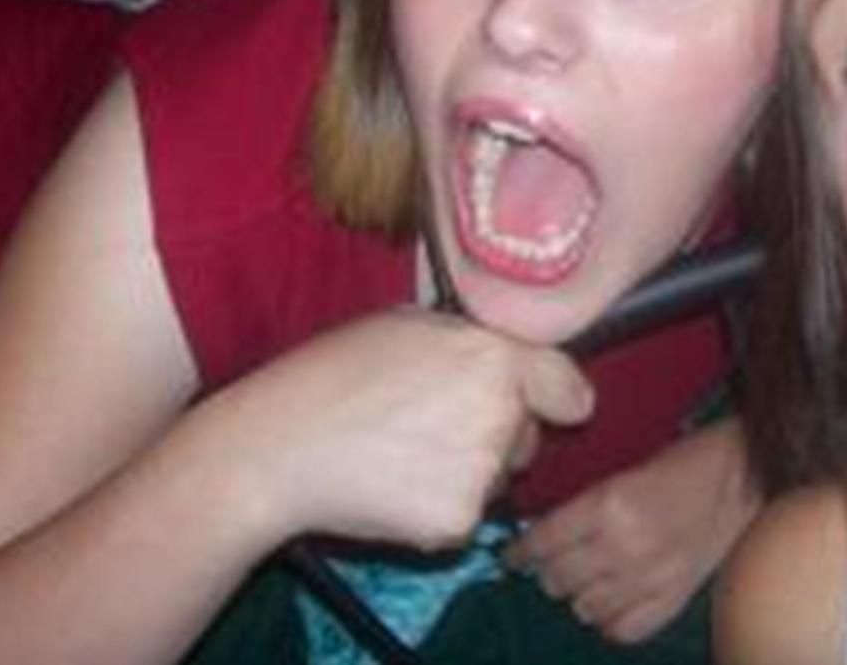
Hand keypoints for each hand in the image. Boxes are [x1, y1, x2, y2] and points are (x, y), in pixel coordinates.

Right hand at [191, 308, 593, 550]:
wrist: (276, 449)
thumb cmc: (332, 375)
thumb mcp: (407, 325)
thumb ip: (471, 339)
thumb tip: (505, 350)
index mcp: (495, 356)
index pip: (569, 388)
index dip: (558, 397)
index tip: (552, 405)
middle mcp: (501, 413)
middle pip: (528, 434)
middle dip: (498, 433)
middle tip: (431, 423)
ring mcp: (483, 471)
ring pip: (498, 477)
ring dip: (468, 471)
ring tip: (401, 452)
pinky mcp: (458, 521)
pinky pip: (466, 516)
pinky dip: (438, 509)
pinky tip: (394, 487)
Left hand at [506, 417, 759, 642]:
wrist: (744, 474)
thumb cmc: (683, 461)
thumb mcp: (624, 471)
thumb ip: (584, 504)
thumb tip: (541, 533)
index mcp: (608, 505)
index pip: (542, 544)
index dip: (521, 551)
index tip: (514, 555)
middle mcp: (623, 547)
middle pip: (557, 580)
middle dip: (550, 570)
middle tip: (556, 560)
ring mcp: (650, 580)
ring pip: (583, 609)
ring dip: (579, 594)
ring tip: (589, 577)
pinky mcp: (673, 600)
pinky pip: (621, 630)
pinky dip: (610, 619)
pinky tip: (615, 599)